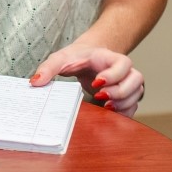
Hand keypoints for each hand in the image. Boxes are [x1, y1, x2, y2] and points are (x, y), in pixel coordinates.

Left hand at [29, 44, 144, 117]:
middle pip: (136, 80)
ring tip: (106, 107)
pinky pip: (133, 106)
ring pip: (137, 94)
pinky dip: (125, 112)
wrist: (87, 57)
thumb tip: (35, 82)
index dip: (113, 75)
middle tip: (101, 97)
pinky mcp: (127, 96)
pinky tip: (110, 115)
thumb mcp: (61, 58)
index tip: (97, 83)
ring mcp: (128, 83)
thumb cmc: (77, 57)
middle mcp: (125, 70)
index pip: (123, 64)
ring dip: (124, 103)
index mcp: (111, 57)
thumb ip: (49, 68)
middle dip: (120, 91)